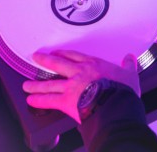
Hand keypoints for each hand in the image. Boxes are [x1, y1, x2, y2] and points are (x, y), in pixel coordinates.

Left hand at [22, 50, 139, 122]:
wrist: (116, 104)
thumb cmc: (121, 90)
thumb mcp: (129, 74)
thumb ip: (128, 65)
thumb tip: (130, 59)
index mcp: (93, 65)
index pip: (74, 56)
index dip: (63, 53)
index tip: (57, 52)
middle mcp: (79, 73)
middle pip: (57, 64)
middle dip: (44, 60)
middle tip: (35, 57)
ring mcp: (71, 86)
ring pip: (50, 83)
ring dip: (36, 84)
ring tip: (26, 85)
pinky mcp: (67, 101)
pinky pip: (49, 100)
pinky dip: (39, 101)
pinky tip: (31, 100)